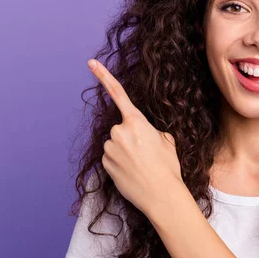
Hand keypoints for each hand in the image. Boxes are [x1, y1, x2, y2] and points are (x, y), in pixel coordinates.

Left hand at [87, 58, 182, 214]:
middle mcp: (118, 131)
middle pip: (121, 128)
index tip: (91, 63)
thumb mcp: (167, 140)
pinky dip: (119, 163)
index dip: (103, 75)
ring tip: (141, 165)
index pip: (118, 93)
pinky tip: (132, 172)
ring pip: (115, 144)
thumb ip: (150, 129)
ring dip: (124, 151)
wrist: (161, 195)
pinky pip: (111, 157)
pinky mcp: (104, 164)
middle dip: (131, 137)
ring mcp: (109, 148)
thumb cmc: (168, 166)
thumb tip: (142, 133)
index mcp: (136, 121)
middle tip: (147, 153)